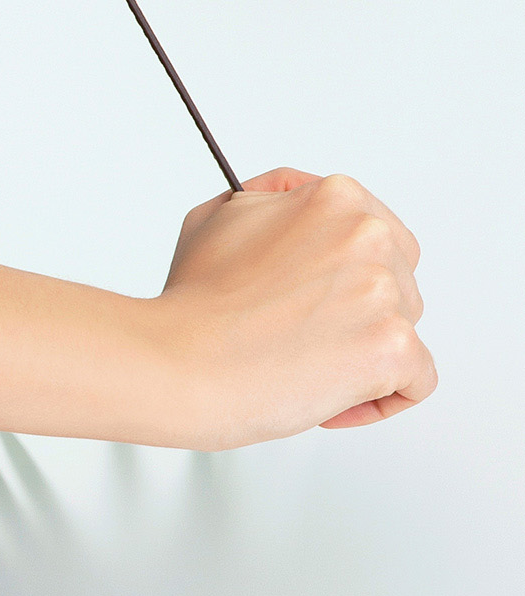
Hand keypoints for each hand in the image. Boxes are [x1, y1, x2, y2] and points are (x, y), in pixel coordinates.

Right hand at [155, 167, 432, 448]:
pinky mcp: (392, 347)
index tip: (319, 294)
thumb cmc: (191, 302)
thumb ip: (273, 200)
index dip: (344, 271)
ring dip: (363, 350)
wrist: (179, 362)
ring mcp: (384, 291)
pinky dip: (379, 398)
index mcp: (336, 198)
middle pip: (400, 278)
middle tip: (307, 331)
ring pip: (406, 328)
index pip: (375, 232)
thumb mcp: (218, 214)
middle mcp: (368, 236)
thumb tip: (295, 204)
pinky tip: (331, 398)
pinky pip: (416, 381)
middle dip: (360, 309)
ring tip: (305, 364)